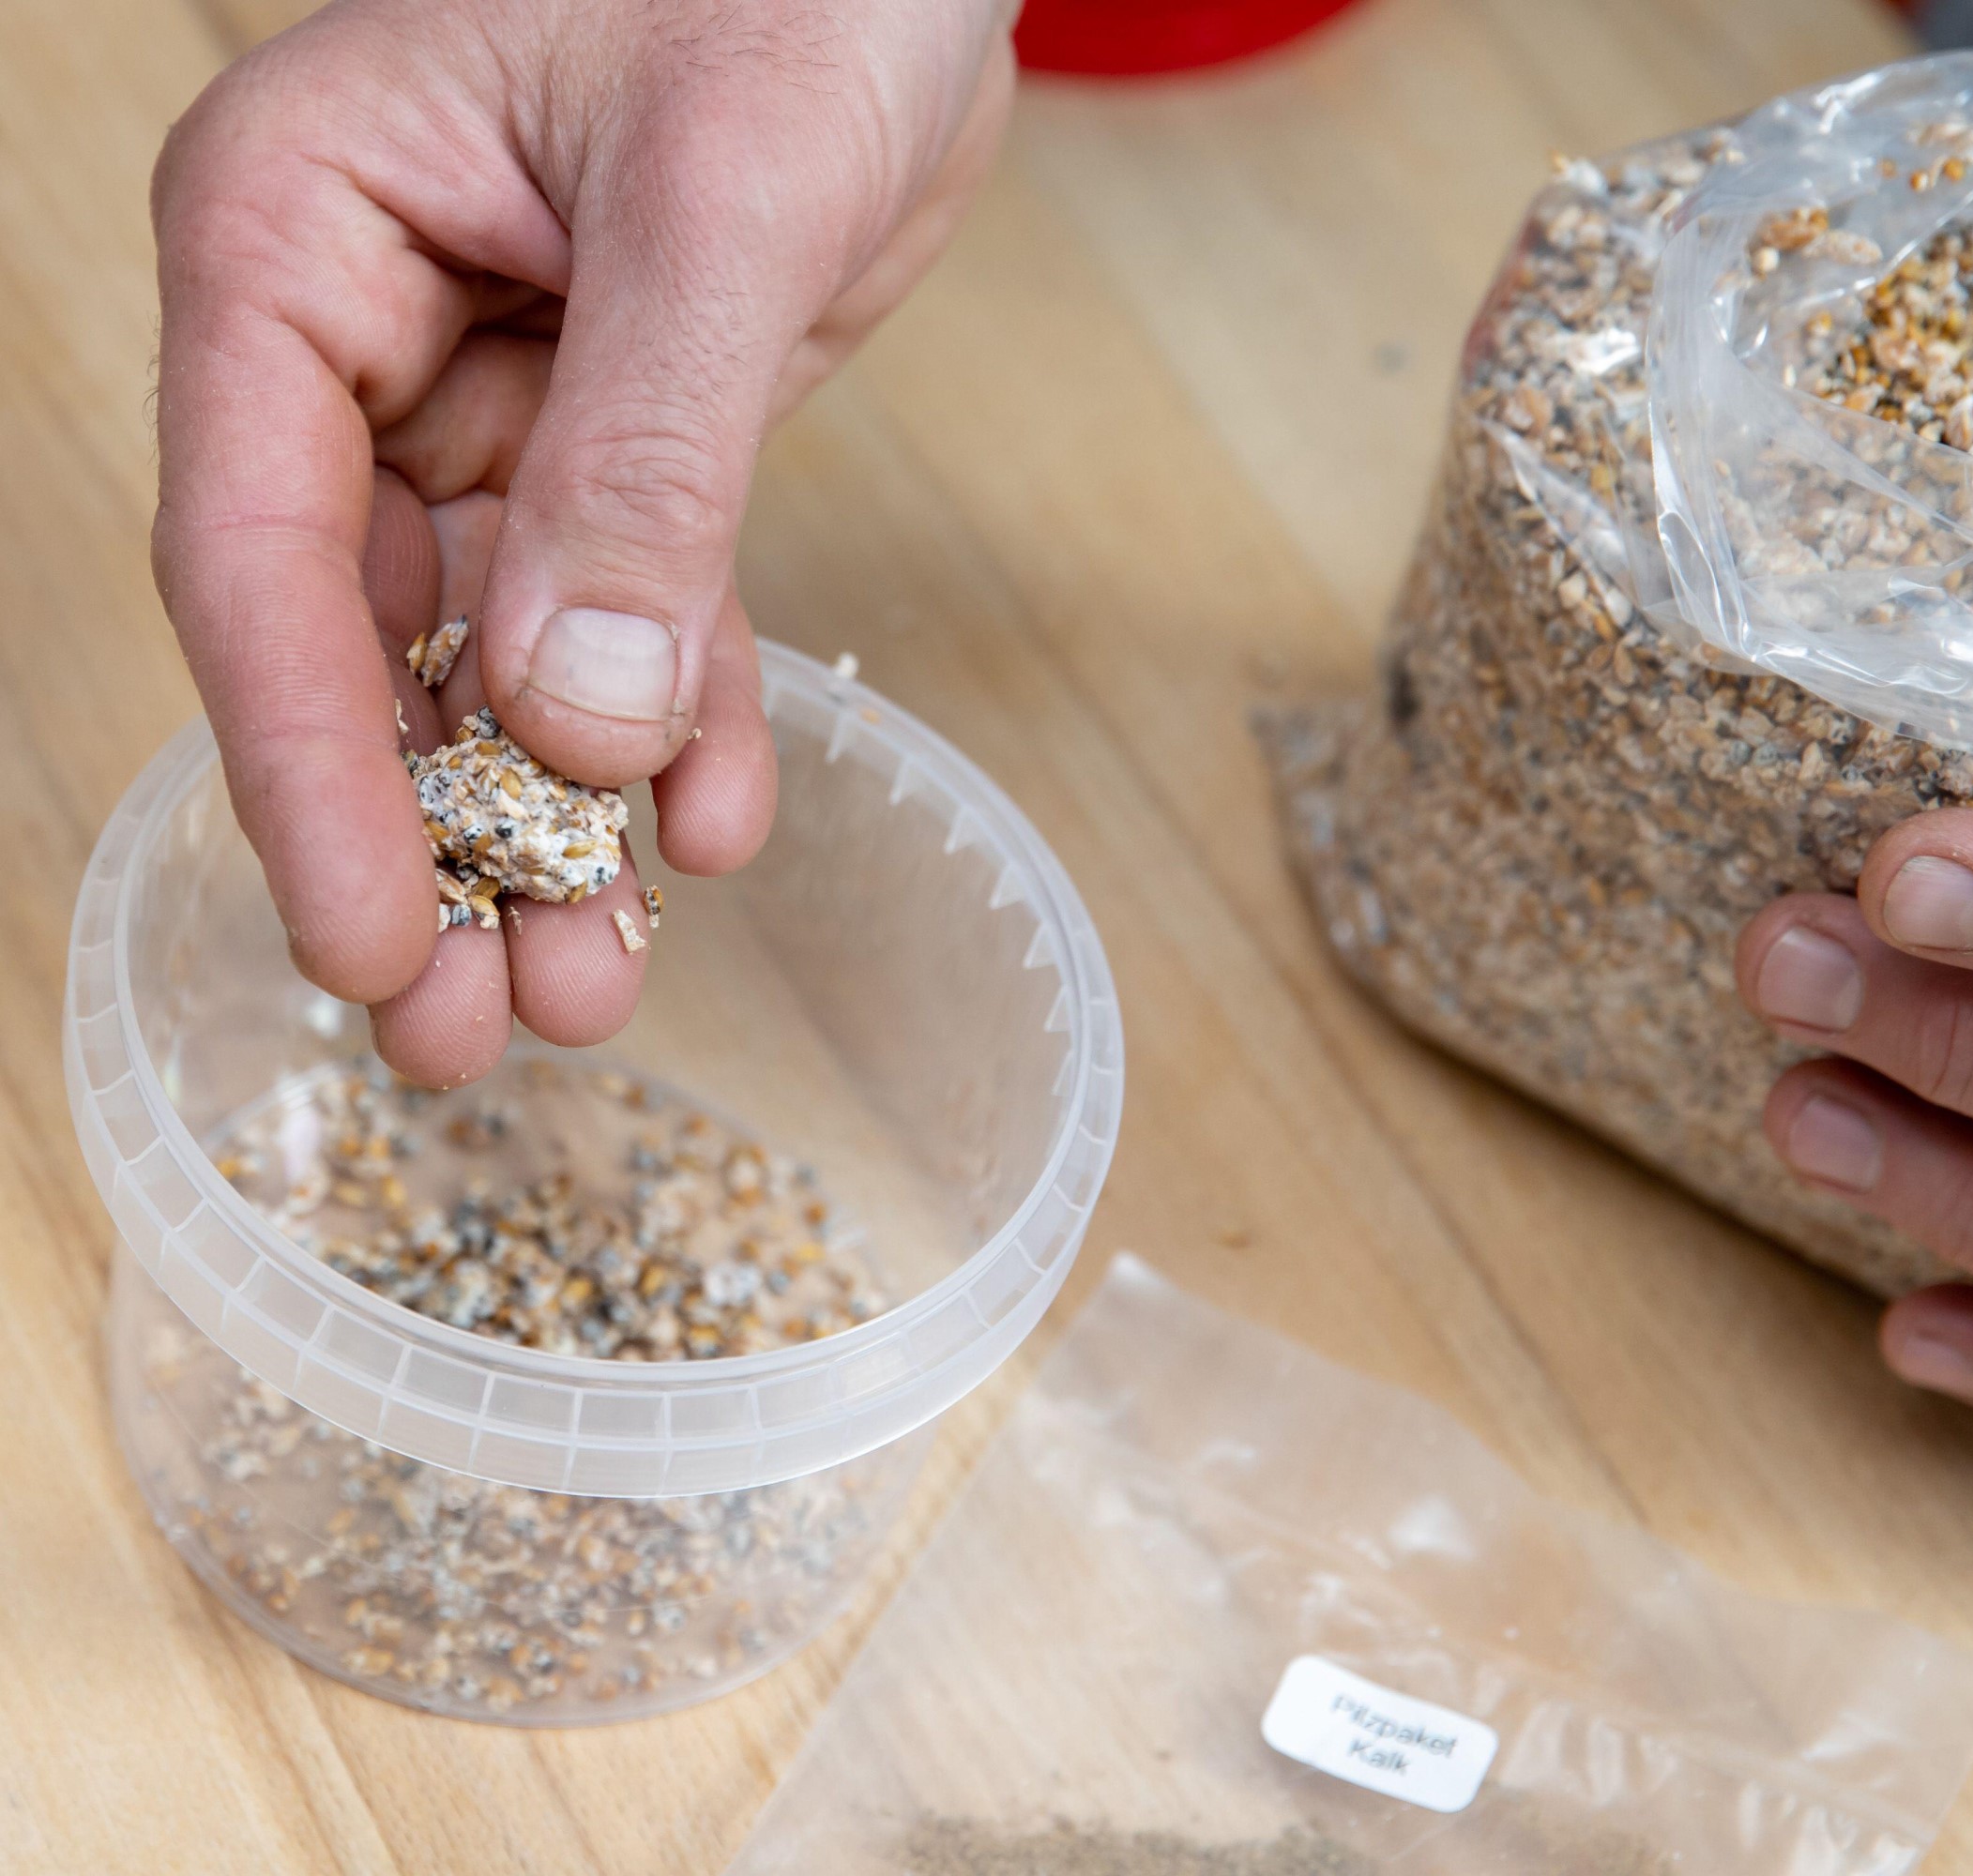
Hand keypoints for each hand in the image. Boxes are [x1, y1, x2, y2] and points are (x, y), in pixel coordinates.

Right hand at [151, 0, 1013, 1085]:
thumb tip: (572, 723)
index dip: (310, 770)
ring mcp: (490, 397)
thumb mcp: (723, 199)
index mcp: (301, 237)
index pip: (262, 551)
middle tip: (473, 1038)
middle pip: (361, 640)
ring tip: (596, 986)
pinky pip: (630, 616)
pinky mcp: (620, 438)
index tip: (369, 943)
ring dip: (550, 825)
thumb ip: (645, 461)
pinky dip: (675, 726)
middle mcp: (364, 333)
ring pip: (494, 658)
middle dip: (430, 840)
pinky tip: (712, 828)